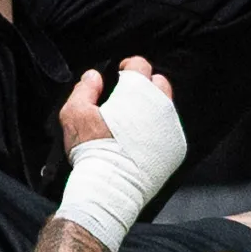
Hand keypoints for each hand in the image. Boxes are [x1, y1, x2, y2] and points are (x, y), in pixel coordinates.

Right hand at [57, 54, 175, 156]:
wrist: (110, 187)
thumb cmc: (93, 150)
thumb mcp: (75, 113)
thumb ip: (84, 88)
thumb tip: (93, 77)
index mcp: (137, 91)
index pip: (140, 64)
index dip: (128, 66)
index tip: (121, 75)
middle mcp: (159, 105)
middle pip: (159, 83)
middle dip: (145, 86)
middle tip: (128, 100)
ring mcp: (170, 128)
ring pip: (166, 108)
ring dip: (152, 110)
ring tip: (132, 124)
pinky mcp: (175, 149)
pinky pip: (169, 132)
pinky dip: (158, 133)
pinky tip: (141, 143)